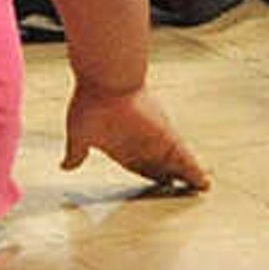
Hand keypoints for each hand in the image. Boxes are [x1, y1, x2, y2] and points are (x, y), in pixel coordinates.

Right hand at [60, 81, 207, 193]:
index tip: (160, 186)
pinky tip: (204, 183)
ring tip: (201, 188)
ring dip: (188, 177)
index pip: (140, 167)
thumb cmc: (90, 102)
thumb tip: (65, 166)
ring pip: (176, 165)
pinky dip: (194, 172)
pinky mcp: (167, 138)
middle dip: (172, 178)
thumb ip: (76, 153)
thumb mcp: (79, 135)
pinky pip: (185, 160)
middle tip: (184, 190)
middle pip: (162, 167)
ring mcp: (156, 141)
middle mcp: (142, 144)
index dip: (150, 177)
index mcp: (122, 146)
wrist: (106, 79)